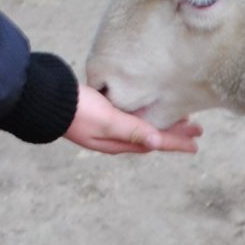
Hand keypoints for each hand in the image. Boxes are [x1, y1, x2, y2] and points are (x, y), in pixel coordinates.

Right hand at [65, 84, 199, 154]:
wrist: (47, 100)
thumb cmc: (77, 110)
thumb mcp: (107, 120)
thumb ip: (132, 130)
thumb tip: (157, 143)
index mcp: (118, 142)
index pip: (155, 142)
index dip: (177, 142)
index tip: (197, 142)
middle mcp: (115, 138)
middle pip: (152, 137)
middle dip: (174, 133)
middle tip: (197, 128)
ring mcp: (107, 128)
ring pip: (143, 129)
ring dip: (161, 125)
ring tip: (179, 119)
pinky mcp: (101, 116)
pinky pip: (131, 121)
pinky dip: (145, 118)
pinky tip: (149, 111)